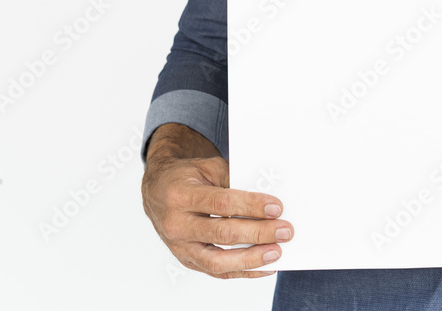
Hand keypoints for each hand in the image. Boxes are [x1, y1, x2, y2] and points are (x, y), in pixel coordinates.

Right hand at [141, 124, 292, 278]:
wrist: (157, 191)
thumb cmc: (187, 177)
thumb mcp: (208, 168)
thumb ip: (233, 181)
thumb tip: (265, 200)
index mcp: (181, 196)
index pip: (222, 203)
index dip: (251, 206)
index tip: (276, 208)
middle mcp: (177, 225)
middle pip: (223, 234)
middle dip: (258, 233)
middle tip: (284, 231)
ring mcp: (180, 247)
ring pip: (218, 261)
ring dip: (251, 259)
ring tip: (276, 253)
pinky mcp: (187, 260)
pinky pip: (216, 272)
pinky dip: (242, 271)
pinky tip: (264, 267)